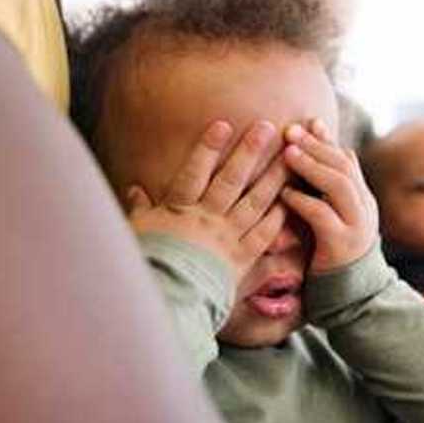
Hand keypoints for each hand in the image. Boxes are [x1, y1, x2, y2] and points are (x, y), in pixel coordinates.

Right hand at [125, 120, 288, 280]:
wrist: (166, 298)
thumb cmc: (147, 265)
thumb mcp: (137, 234)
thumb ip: (140, 210)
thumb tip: (133, 190)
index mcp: (179, 210)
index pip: (195, 171)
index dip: (208, 147)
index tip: (223, 124)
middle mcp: (207, 219)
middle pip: (232, 179)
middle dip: (250, 152)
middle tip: (268, 128)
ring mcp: (227, 238)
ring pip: (255, 202)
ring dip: (272, 178)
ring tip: (288, 158)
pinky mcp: (242, 260)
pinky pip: (264, 235)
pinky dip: (277, 218)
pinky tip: (290, 201)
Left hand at [280, 119, 377, 272]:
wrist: (356, 299)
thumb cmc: (333, 258)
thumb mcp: (331, 221)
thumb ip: (322, 196)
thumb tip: (303, 164)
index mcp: (362, 199)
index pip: (347, 159)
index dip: (328, 139)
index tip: (308, 122)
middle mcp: (364, 208)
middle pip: (343, 165)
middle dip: (317, 145)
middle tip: (290, 130)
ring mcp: (356, 226)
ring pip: (338, 185)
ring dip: (312, 166)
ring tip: (288, 153)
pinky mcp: (342, 246)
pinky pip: (323, 216)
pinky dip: (304, 201)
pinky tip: (285, 194)